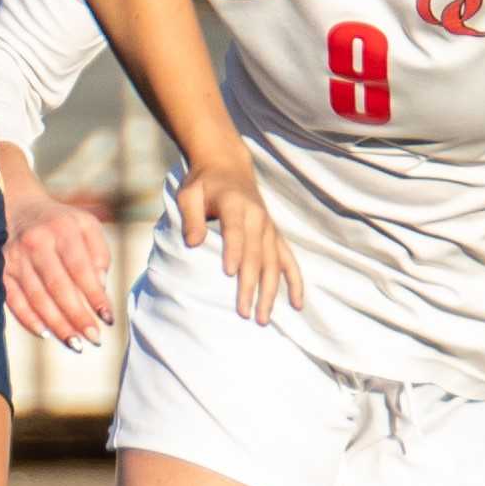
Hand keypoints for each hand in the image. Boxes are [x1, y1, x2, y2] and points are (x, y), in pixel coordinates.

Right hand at [3, 188, 112, 347]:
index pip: (81, 269)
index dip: (95, 296)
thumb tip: (100, 287)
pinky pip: (13, 300)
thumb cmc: (60, 222)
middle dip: (77, 317)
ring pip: (37, 298)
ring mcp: (15, 257)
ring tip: (75, 344)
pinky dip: (29, 319)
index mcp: (62, 230)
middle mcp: (36, 243)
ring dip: (57, 324)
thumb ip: (99, 253)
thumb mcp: (86, 225)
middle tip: (94, 339)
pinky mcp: (0, 269)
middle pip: (58, 287)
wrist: (18, 207)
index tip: (108, 318)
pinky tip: (46, 334)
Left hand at [174, 161, 304, 325]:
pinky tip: (295, 305)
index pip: (235, 231)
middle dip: (250, 285)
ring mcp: (269, 228)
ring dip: (270, 292)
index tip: (229, 274)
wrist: (227, 167)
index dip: (234, 251)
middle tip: (243, 313)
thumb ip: (190, 217)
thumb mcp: (189, 194)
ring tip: (262, 319)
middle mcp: (257, 217)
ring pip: (273, 263)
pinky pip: (289, 261)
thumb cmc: (203, 184)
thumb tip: (193, 244)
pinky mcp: (274, 236)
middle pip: (256, 255)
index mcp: (235, 204)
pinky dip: (294, 282)